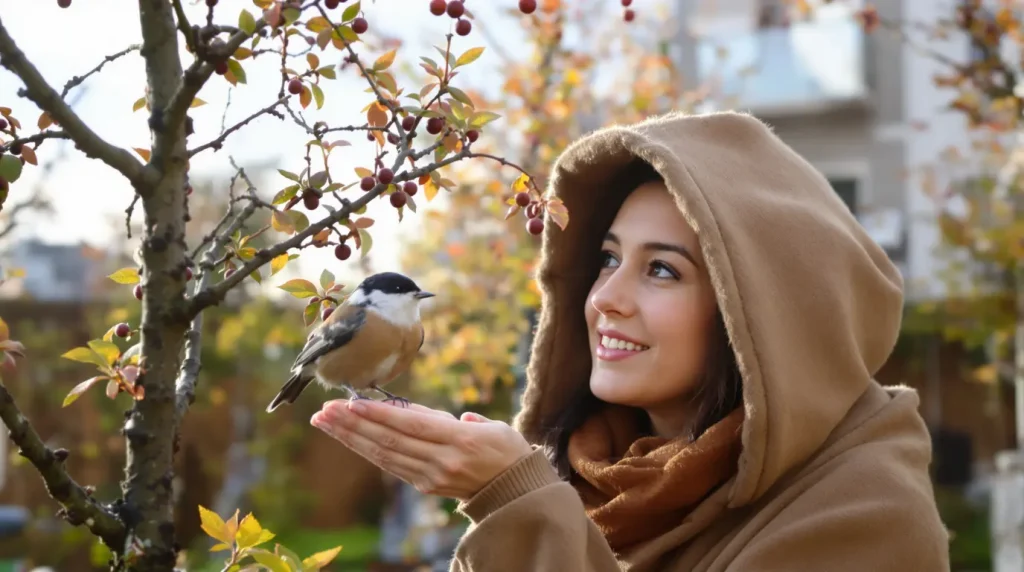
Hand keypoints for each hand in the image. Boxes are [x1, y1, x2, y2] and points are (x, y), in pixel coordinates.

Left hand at [311, 399, 533, 499]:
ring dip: (351, 438)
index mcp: (460, 441)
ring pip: (383, 455)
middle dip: (352, 425)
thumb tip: (433, 414)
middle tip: (324, 410)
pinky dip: (367, 450)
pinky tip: (349, 438)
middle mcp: (442, 461)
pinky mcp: (425, 485)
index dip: (379, 415)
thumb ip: (460, 418)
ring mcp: (431, 476)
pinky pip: (391, 465)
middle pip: (389, 441)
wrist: (518, 494)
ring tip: (325, 422)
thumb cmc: (508, 452)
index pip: (411, 425)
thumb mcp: (494, 427)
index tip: (351, 403)